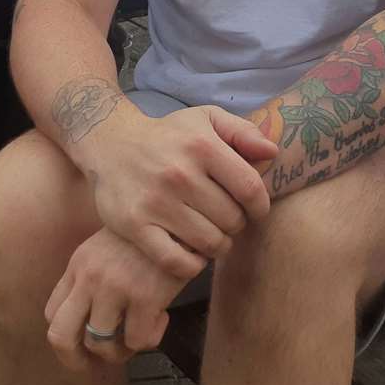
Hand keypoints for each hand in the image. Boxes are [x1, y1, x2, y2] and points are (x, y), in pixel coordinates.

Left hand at [44, 228, 190, 368]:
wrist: (182, 215)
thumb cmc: (150, 233)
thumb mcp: (109, 247)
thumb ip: (94, 276)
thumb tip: (92, 319)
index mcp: (79, 264)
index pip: (52, 314)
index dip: (67, 338)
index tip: (83, 347)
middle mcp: (90, 276)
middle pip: (60, 336)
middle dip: (75, 359)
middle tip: (96, 363)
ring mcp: (114, 286)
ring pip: (100, 345)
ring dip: (121, 350)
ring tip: (139, 334)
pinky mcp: (144, 295)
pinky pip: (137, 341)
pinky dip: (151, 338)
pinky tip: (162, 318)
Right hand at [83, 105, 277, 277]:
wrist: (112, 144)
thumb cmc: (169, 134)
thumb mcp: (206, 119)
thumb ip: (242, 132)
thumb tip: (273, 151)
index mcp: (202, 146)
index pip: (249, 188)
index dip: (260, 206)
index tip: (257, 211)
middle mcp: (180, 173)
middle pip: (231, 219)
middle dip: (237, 224)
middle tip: (227, 220)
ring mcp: (156, 202)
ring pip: (208, 242)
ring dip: (218, 245)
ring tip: (213, 235)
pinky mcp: (135, 225)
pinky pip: (176, 261)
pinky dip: (192, 264)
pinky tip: (194, 253)